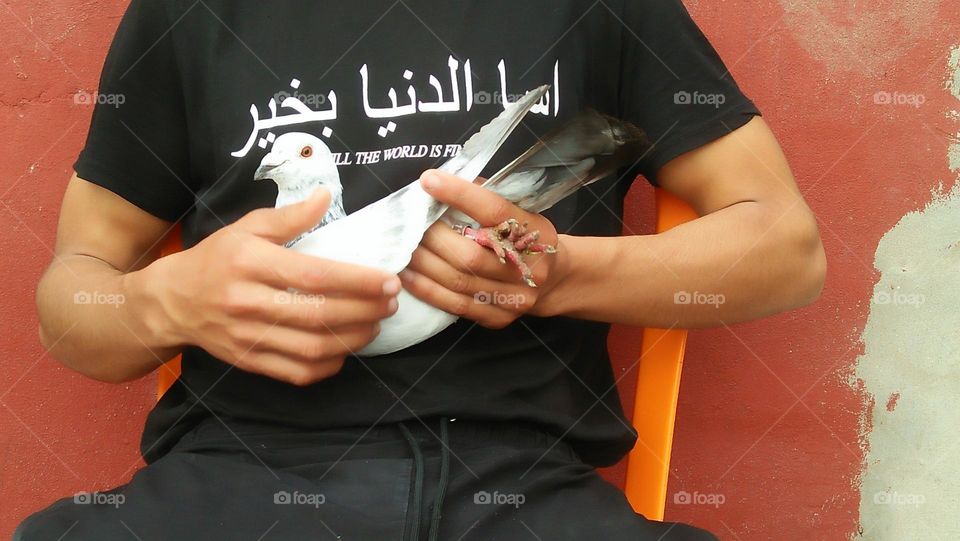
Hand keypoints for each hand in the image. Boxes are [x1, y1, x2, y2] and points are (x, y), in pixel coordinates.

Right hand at [141, 189, 400, 385]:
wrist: (171, 302)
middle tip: (391, 303)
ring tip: (376, 324)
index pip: (314, 276)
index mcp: (250, 262)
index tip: (388, 280)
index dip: (357, 281)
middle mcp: (247, 302)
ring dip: (353, 340)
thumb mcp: (247, 227)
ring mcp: (247, 336)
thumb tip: (326, 196)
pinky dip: (327, 366)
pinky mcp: (248, 361)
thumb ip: (290, 216)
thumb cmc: (217, 258)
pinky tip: (345, 350)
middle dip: (365, 311)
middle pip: (318, 315)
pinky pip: (296, 372)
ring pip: (312, 348)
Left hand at [400, 169, 567, 328]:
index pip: (494, 211)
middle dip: (432, 237)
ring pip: (459, 280)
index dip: (460, 195)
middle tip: (409, 225)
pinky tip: (408, 276)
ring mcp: (514, 297)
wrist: (554, 280)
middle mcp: (527, 267)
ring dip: (423, 264)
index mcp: (533, 232)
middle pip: (470, 254)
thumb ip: (487, 199)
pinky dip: (427, 289)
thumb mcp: (520, 212)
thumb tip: (444, 183)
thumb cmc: (525, 238)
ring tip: (403, 249)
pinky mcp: (499, 317)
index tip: (429, 181)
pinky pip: (455, 305)